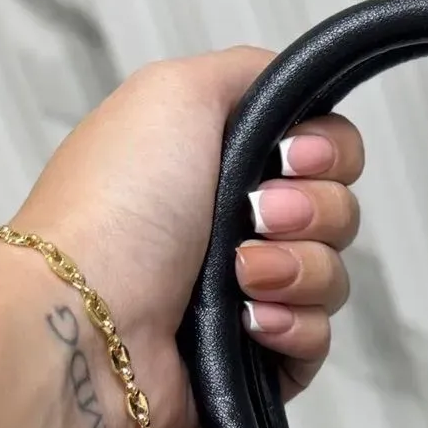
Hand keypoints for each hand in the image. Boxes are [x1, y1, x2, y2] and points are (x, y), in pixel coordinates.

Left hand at [4, 45, 363, 427]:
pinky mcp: (258, 356)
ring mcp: (247, 291)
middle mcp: (233, 223)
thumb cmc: (114, 211)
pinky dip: (292, 326)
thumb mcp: (175, 93)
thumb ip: (250, 71)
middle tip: (258, 215)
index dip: (327, 149)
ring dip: (297, 270)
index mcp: (219, 160)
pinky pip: (319, 337)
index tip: (295, 155)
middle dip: (313, 211)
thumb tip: (293, 80)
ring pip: (333, 276)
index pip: (323, 147)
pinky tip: (247, 322)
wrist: (89, 319)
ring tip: (240, 277)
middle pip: (338, 209)